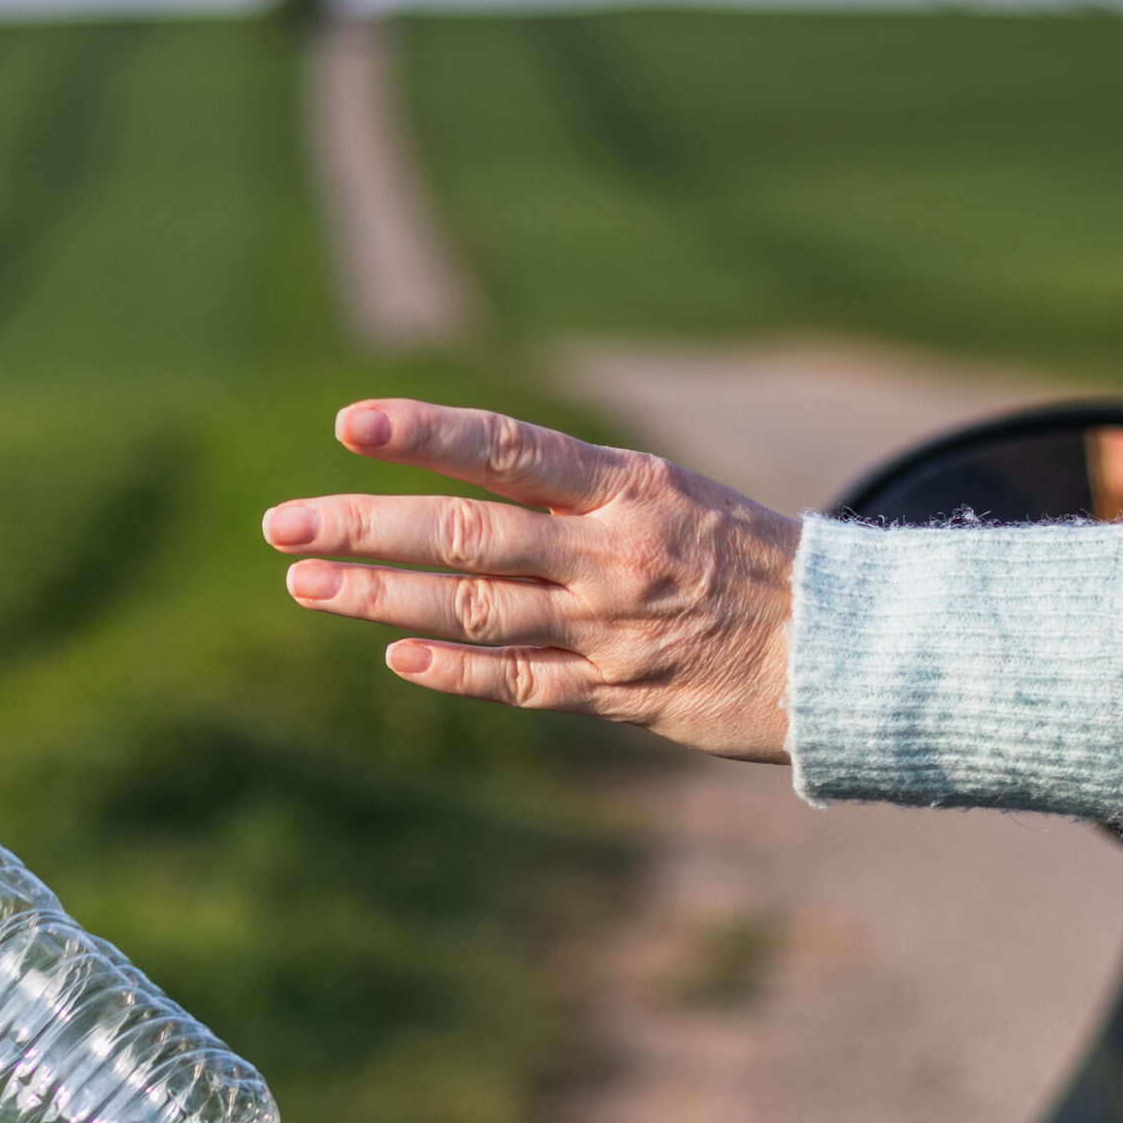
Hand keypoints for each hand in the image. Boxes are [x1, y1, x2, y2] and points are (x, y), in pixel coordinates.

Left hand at [262, 399, 800, 762]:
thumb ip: (572, 493)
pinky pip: (519, 682)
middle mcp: (611, 551)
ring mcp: (610, 627)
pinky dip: (453, 669)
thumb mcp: (669, 497)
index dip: (423, 434)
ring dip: (381, 597)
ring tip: (305, 583)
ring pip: (474, 607)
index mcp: (626, 486)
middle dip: (365, 525)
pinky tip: (395, 653)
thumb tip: (463, 477)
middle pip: (466, 531)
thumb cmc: (744, 561)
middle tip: (281, 523)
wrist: (841, 648)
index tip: (348, 427)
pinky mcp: (618, 694)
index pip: (506, 446)